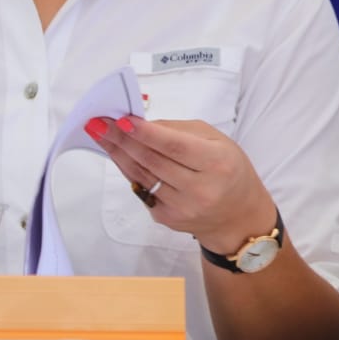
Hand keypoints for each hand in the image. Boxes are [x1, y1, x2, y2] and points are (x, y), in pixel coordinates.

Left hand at [85, 116, 276, 254]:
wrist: (237, 214)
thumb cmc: (227, 169)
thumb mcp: (217, 141)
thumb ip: (180, 131)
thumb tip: (142, 124)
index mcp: (217, 163)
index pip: (176, 147)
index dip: (147, 134)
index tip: (123, 121)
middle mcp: (200, 189)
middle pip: (153, 161)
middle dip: (123, 140)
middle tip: (100, 124)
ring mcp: (181, 207)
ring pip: (142, 176)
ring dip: (119, 154)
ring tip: (102, 135)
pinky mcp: (166, 218)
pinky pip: (142, 189)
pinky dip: (130, 171)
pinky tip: (121, 156)